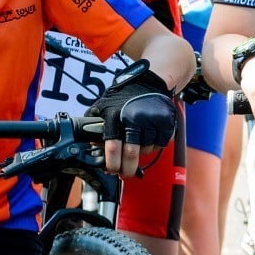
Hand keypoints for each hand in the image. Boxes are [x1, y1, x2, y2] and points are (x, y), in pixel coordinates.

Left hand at [85, 60, 175, 175]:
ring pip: (147, 150)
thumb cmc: (124, 95)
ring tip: (138, 144)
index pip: (112, 147)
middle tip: (125, 172)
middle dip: (127, 169)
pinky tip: (150, 137)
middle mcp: (133, 118)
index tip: (112, 170)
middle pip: (131, 154)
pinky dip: (155, 144)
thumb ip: (94, 122)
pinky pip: (161, 143)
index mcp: (115, 116)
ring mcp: (151, 119)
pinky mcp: (166, 121)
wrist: (149, 81)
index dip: (112, 164)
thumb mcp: (104, 104)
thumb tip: (88, 142)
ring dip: (142, 152)